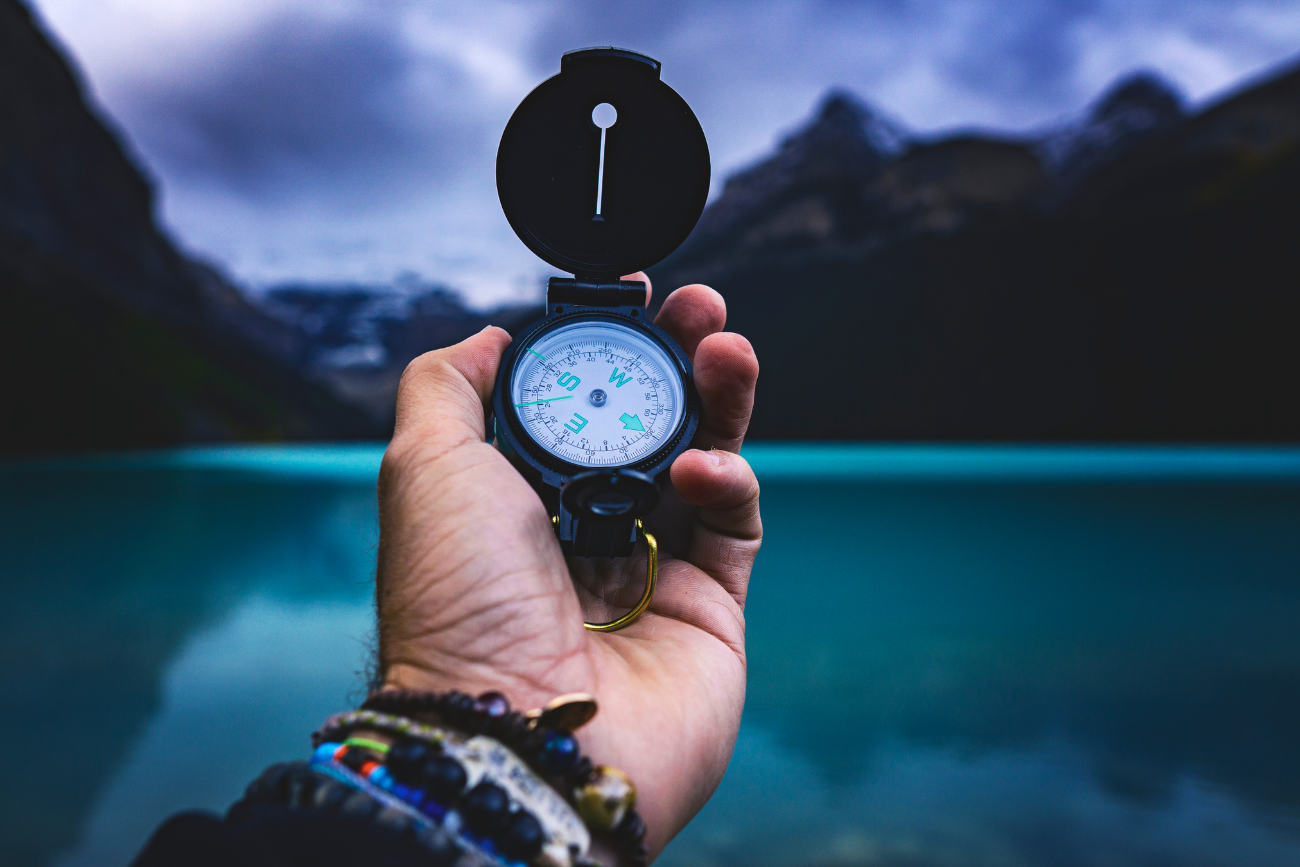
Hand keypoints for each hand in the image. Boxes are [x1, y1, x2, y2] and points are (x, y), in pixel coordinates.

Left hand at [374, 273, 760, 859]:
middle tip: (701, 307)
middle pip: (651, 424)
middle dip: (679, 358)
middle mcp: (584, 528)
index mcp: (518, 497)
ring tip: (728, 348)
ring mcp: (650, 568)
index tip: (633, 298)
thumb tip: (487, 339)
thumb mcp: (424, 468)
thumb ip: (448, 387)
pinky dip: (726, 480)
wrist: (513, 730)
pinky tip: (700, 471)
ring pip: (704, 461)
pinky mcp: (708, 606)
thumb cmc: (457, 606)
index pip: (579, 403)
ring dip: (721, 399)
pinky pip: (734, 523)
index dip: (609, 348)